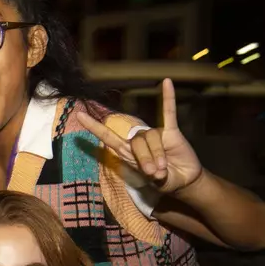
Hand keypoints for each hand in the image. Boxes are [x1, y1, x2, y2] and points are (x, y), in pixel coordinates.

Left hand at [77, 79, 204, 193]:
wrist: (184, 180)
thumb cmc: (165, 180)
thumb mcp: (157, 182)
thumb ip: (154, 176)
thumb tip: (156, 170)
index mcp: (129, 153)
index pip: (108, 137)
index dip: (95, 128)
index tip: (80, 115)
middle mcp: (139, 142)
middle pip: (136, 142)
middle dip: (144, 158)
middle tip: (152, 173)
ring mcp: (155, 135)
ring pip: (151, 138)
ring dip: (157, 154)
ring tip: (162, 169)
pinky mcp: (171, 132)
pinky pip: (169, 112)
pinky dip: (168, 98)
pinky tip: (166, 82)